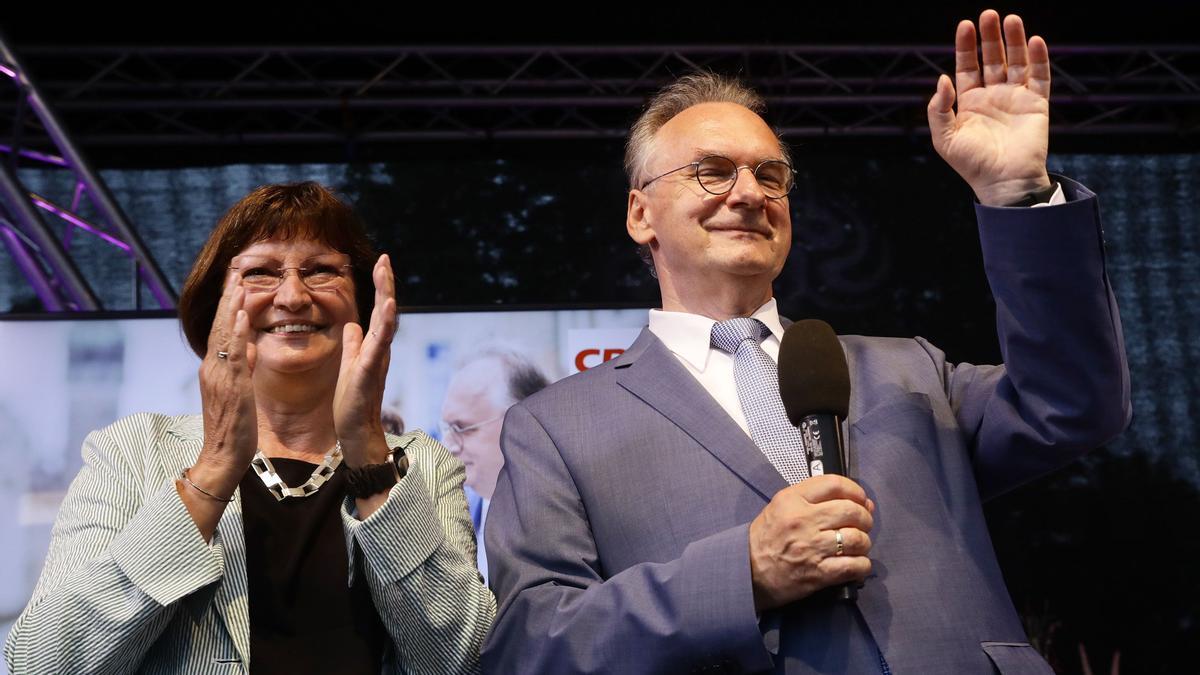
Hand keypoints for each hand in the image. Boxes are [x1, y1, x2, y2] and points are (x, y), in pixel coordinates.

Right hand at [193, 270, 258, 488]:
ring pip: (225, 335)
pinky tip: (242, 316)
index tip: (236, 283)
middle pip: (220, 325)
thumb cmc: (233, 429)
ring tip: (239, 283)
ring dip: (232, 307)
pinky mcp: (230, 386)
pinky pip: (234, 355)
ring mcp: (219, 376)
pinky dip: (238, 334)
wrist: (222, 457)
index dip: (229, 306)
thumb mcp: (239, 392)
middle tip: (236, 270)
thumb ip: (243, 368)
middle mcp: (213, 368)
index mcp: (215, 369)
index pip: (222, 330)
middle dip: (228, 297)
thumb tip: (251, 349)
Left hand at [333, 254, 397, 467]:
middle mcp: (380, 349)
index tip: (380, 263)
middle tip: (385, 259)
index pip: (378, 311)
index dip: (380, 287)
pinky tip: (388, 308)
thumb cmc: (352, 402)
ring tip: (386, 274)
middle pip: (386, 311)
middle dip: (385, 284)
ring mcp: (377, 359)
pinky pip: (379, 345)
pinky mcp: (369, 371)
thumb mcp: (349, 365)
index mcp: (373, 346)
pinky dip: (385, 325)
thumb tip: (352, 325)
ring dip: (387, 297)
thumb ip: (353, 344)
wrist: (356, 431)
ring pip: (386, 323)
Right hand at [748, 475, 874, 610]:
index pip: (834, 484)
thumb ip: (814, 499)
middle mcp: (803, 521)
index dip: (855, 490)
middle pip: (851, 511)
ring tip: (857, 546)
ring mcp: (812, 548)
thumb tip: (860, 502)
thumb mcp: (781, 506)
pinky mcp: (818, 573)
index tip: (860, 499)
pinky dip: (862, 565)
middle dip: (865, 518)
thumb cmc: (766, 537)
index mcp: (792, 500)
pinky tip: (856, 564)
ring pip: (857, 539)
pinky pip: (854, 566)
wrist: (747, 571)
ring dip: (864, 543)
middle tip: (862, 524)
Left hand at [928, 10, 1052, 205]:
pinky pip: (1039, 77)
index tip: (965, 25)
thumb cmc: (971, 164)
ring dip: (1015, 40)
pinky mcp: (1037, 104)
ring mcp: (1016, 98)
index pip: (967, 66)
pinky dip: (1038, 59)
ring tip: (1011, 19)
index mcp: (969, 102)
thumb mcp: (944, 138)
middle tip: (989, 14)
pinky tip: (1035, 41)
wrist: (1003, 183)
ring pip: (1016, 62)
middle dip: (990, 36)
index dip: (966, 46)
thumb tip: (942, 78)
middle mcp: (992, 95)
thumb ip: (939, 108)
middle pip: (992, 58)